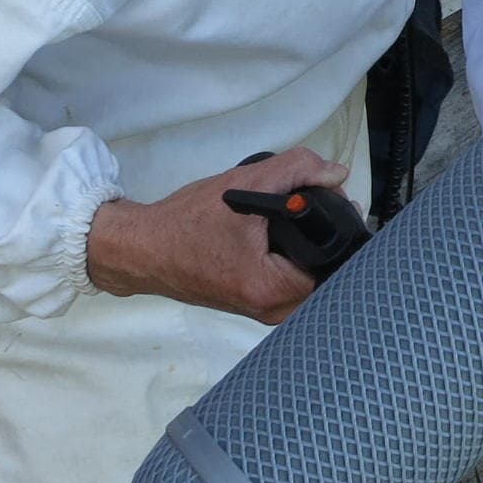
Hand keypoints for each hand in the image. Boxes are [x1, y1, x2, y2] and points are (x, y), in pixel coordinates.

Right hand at [84, 147, 349, 320]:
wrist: (144, 248)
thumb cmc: (186, 221)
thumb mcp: (245, 183)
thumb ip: (296, 170)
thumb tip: (338, 174)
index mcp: (270, 290)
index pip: (334, 262)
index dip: (339, 227)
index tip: (333, 202)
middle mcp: (271, 311)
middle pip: (327, 273)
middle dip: (328, 236)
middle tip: (317, 204)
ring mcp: (264, 312)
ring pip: (311, 278)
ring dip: (312, 247)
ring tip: (299, 215)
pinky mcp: (255, 305)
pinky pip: (293, 283)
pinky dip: (295, 257)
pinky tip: (285, 234)